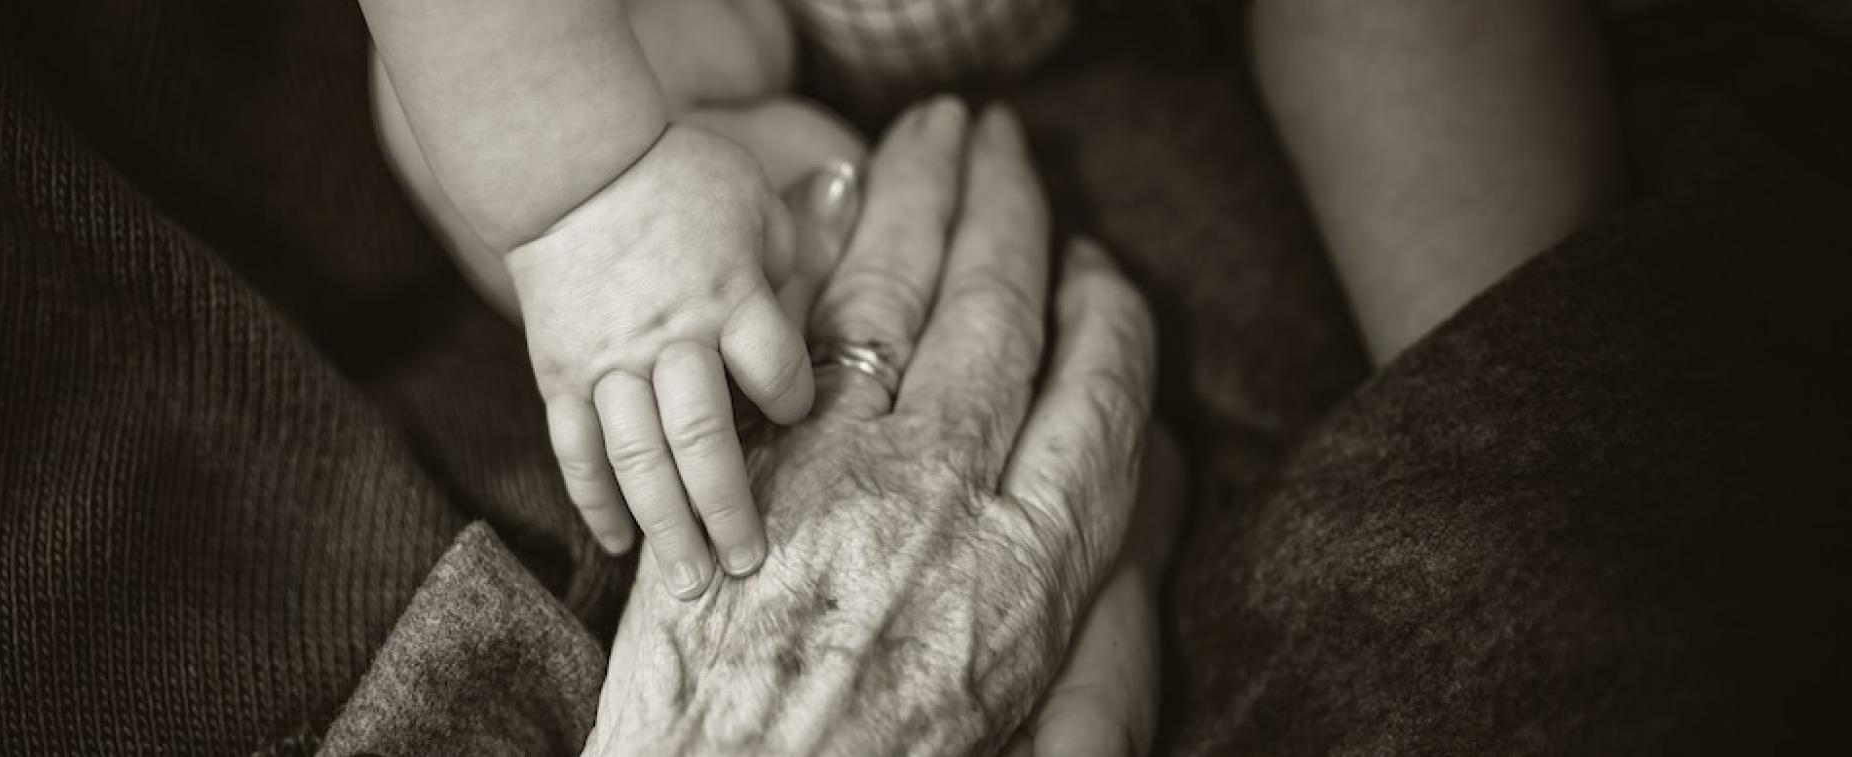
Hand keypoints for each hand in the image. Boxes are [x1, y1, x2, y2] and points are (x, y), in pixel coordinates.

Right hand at [509, 123, 812, 598]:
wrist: (570, 163)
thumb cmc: (681, 177)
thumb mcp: (757, 201)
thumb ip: (797, 262)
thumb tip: (829, 319)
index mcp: (729, 295)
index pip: (775, 373)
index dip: (795, 404)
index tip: (798, 418)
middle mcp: (669, 338)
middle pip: (704, 437)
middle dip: (729, 509)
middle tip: (748, 567)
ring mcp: (608, 362)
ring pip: (637, 458)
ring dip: (664, 525)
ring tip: (688, 584)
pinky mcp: (560, 374)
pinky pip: (576, 449)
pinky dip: (595, 500)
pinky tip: (618, 545)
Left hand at [584, 97, 1161, 753]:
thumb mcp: (1040, 711)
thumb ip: (1090, 595)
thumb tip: (1116, 490)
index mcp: (1038, 564)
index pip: (1099, 394)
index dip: (1105, 314)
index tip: (1101, 267)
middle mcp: (948, 494)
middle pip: (999, 314)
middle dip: (1012, 212)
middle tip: (1011, 148)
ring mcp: (840, 470)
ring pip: (899, 298)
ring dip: (924, 200)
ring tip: (939, 138)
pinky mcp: (750, 469)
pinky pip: (798, 336)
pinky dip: (824, 258)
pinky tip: (841, 208)